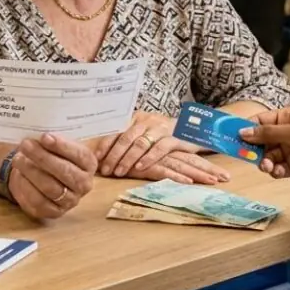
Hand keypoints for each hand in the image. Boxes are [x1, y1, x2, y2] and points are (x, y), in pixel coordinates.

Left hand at [8, 133, 96, 218]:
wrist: (38, 174)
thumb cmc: (50, 155)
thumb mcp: (54, 144)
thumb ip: (51, 140)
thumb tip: (39, 137)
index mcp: (88, 164)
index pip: (80, 155)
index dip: (62, 146)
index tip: (45, 137)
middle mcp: (83, 184)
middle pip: (65, 172)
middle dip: (43, 157)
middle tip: (26, 145)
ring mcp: (70, 200)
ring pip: (51, 187)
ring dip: (31, 171)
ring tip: (18, 159)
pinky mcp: (54, 211)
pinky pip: (39, 201)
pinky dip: (26, 187)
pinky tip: (18, 175)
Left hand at [95, 112, 228, 181]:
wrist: (195, 129)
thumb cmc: (163, 135)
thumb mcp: (144, 132)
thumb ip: (127, 139)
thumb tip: (102, 154)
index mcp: (135, 118)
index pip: (116, 129)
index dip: (105, 144)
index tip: (95, 158)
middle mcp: (146, 120)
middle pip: (125, 138)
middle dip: (113, 155)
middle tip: (105, 170)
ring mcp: (160, 128)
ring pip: (139, 144)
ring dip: (127, 159)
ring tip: (118, 172)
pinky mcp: (174, 138)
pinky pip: (159, 149)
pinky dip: (148, 159)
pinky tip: (139, 168)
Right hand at [239, 107, 289, 184]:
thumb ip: (268, 133)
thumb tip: (243, 132)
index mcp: (286, 118)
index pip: (259, 121)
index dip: (245, 129)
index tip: (230, 137)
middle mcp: (285, 133)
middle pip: (259, 141)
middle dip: (253, 149)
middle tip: (245, 156)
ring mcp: (289, 151)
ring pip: (266, 156)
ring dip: (263, 162)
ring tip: (267, 167)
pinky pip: (276, 169)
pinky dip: (273, 171)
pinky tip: (277, 172)